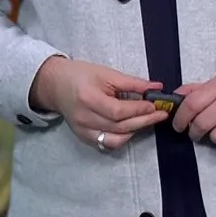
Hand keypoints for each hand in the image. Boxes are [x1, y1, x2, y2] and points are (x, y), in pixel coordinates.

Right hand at [30, 55, 166, 151]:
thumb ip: (131, 82)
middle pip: (120, 126)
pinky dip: (122, 138)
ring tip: (147, 120)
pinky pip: (108, 144)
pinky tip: (131, 128)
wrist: (54, 85)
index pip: (119, 111)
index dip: (139, 110)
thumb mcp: (105, 73)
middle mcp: (84, 118)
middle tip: (161, 114)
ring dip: (135, 131)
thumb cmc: (79, 75)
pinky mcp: (84, 137)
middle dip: (144, 121)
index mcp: (88, 98)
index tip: (155, 105)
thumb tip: (156, 88)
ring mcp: (83, 130)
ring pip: (116, 139)